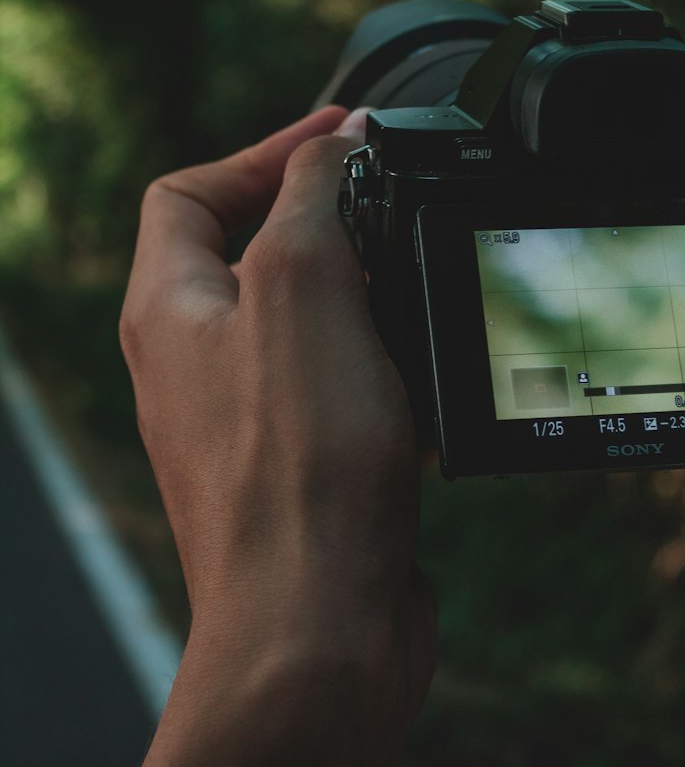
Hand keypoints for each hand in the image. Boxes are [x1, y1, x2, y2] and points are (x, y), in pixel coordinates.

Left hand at [119, 106, 436, 721]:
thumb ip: (314, 194)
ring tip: (422, 292)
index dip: (264, 150)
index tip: (346, 138)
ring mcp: (246, 423)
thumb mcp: (304, 285)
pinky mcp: (301, 472)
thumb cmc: (298, 467)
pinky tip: (433, 382)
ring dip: (369, 297)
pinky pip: (344, 391)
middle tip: (397, 211)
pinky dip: (390, 370)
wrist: (318, 628)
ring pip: (308, 325)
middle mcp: (195, 365)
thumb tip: (341, 137)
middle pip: (251, 253)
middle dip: (329, 222)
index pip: (188, 192)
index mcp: (168, 311)